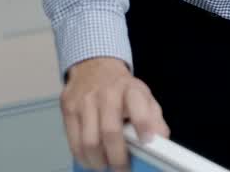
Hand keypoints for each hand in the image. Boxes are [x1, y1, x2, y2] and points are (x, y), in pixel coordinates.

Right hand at [61, 56, 169, 171]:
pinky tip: (92, 160)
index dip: (143, 123)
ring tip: (107, 166)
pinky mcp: (68, 109)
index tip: (147, 141)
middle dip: (118, 157)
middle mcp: (107, 93)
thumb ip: (154, 119)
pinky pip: (74, 142)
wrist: (94, 67)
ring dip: (99, 161)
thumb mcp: (144, 97)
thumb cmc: (122, 89)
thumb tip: (160, 140)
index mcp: (130, 88)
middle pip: (110, 131)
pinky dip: (83, 157)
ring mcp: (85, 101)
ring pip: (89, 141)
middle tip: (123, 169)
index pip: (138, 104)